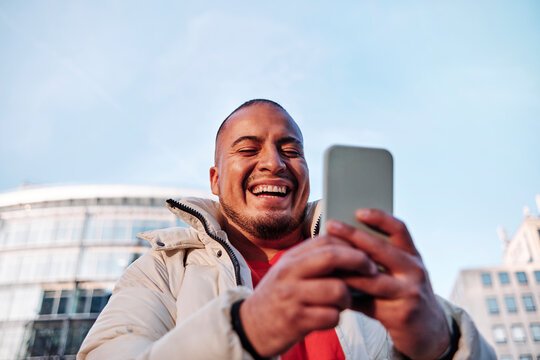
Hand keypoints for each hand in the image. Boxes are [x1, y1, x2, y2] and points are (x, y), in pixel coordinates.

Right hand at [240, 235, 378, 356]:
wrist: (250, 326)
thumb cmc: (277, 297)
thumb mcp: (288, 272)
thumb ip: (312, 260)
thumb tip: (348, 249)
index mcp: (291, 258)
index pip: (326, 240)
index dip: (351, 244)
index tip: (366, 252)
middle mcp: (290, 273)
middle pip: (332, 257)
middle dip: (359, 261)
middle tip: (372, 271)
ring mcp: (292, 296)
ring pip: (337, 289)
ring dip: (348, 298)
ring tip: (343, 303)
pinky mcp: (296, 320)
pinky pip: (331, 317)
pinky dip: (336, 318)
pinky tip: (328, 318)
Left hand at [326, 209, 449, 359]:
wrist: (429, 332)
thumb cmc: (406, 293)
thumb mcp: (402, 272)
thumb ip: (381, 257)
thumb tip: (343, 239)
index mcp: (413, 256)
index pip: (399, 230)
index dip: (380, 218)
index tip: (358, 211)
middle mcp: (414, 271)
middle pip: (382, 249)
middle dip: (353, 235)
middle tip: (331, 225)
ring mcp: (409, 293)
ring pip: (371, 279)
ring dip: (345, 269)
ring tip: (324, 260)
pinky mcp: (400, 315)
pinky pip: (367, 304)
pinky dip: (347, 297)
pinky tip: (332, 291)